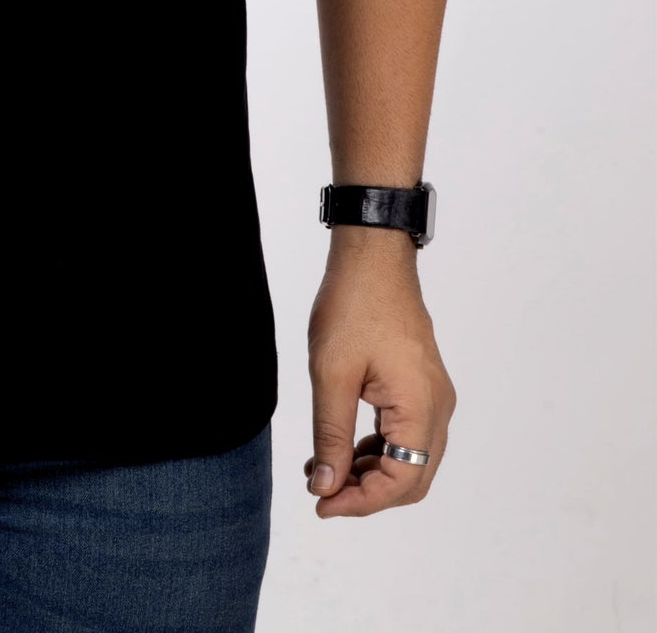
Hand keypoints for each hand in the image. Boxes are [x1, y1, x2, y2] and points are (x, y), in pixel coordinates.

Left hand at [302, 235, 455, 517]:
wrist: (373, 256)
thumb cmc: (353, 305)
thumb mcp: (331, 374)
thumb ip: (331, 436)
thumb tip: (326, 487)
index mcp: (421, 406)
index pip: (400, 480)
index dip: (361, 502)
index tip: (321, 503)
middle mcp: (438, 407)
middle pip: (412, 477)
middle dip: (367, 492)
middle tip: (322, 491)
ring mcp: (434, 395)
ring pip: (411, 458)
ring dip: (371, 472)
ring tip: (325, 468)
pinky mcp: (422, 385)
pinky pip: (407, 434)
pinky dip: (378, 448)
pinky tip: (343, 444)